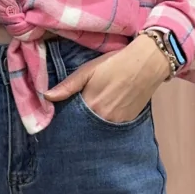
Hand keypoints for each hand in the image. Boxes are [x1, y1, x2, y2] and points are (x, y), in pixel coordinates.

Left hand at [42, 33, 171, 121]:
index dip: (65, 119)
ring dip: (92, 126)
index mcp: (90, 105)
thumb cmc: (116, 63)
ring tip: (90, 117)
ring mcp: (117, 123)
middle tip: (74, 119)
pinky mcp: (128, 123)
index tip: (59, 119)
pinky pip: (112, 129)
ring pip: (98, 130)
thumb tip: (46, 97)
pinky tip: (104, 116)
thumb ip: (68, 85)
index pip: (71, 120)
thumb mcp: (89, 70)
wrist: (148, 63)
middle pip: (84, 127)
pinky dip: (105, 125)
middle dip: (78, 125)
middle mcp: (103, 119)